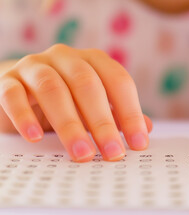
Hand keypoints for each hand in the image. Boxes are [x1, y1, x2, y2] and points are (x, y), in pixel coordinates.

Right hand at [0, 44, 151, 161]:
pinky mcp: (8, 81)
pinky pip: (13, 95)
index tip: (138, 144)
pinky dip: (24, 116)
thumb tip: (146, 129)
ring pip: (53, 90)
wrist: (21, 91)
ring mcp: (35, 66)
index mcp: (93, 62)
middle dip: (103, 123)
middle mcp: (66, 58)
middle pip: (88, 85)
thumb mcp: (94, 108)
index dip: (131, 112)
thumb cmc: (67, 101)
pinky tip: (35, 138)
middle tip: (113, 153)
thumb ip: (118, 115)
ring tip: (82, 154)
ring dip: (70, 125)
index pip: (118, 82)